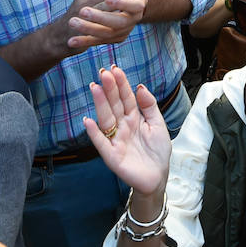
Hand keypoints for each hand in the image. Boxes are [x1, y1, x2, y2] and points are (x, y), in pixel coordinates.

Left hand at [60, 0, 148, 51]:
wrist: (121, 4)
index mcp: (139, 2)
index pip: (134, 5)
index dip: (122, 2)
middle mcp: (133, 19)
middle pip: (119, 21)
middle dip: (101, 17)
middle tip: (83, 10)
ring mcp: (123, 31)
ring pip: (106, 33)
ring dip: (88, 28)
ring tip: (72, 22)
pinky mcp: (113, 39)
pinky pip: (97, 42)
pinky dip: (84, 42)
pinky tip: (71, 41)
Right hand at [83, 65, 170, 195]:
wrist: (157, 177)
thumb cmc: (157, 151)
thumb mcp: (158, 124)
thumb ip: (149, 106)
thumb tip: (140, 86)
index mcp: (134, 118)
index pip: (126, 98)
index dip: (121, 84)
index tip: (115, 69)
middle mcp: (122, 126)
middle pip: (114, 105)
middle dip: (109, 89)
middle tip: (104, 73)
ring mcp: (115, 140)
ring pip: (106, 119)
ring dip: (100, 104)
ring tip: (95, 87)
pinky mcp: (111, 155)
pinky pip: (101, 142)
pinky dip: (94, 132)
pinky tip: (87, 120)